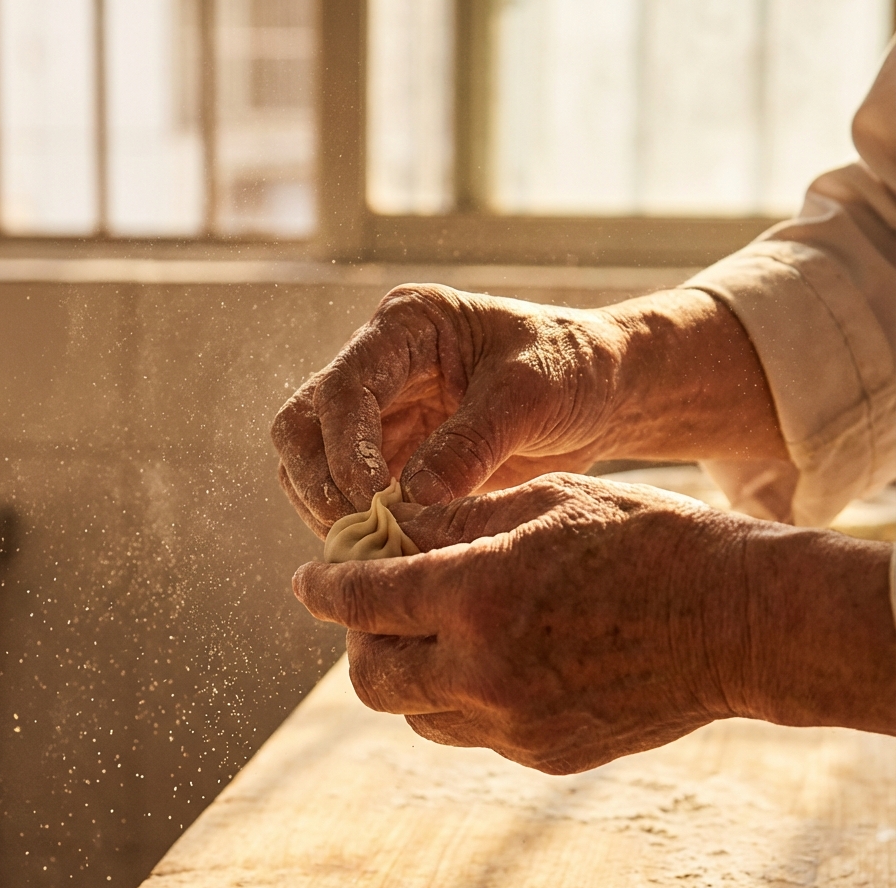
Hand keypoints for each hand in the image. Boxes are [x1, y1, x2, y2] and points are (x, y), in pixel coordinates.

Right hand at [272, 284, 625, 537]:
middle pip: (301, 425)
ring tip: (373, 547)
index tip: (372, 498)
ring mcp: (379, 414)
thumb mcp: (531, 393)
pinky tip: (388, 550)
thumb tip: (414, 497)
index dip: (345, 447)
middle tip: (358, 529)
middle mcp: (378, 367)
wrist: (598, 391)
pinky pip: (346, 495)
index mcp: (405, 326)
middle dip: (317, 481)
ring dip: (328, 509)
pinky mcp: (391, 457)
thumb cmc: (570, 368)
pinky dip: (356, 526)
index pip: (343, 386)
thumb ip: (473, 440)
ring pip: (309, 465)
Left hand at [293, 475, 895, 772]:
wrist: (738, 621)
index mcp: (478, 595)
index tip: (306, 580)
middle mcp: (484, 671)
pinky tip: (489, 660)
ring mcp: (514, 724)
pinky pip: (469, 731)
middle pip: (370, 678)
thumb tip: (390, 526)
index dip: (323, 588)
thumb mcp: (545, 501)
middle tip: (374, 610)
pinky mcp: (543, 754)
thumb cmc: (647, 541)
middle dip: (357, 642)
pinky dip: (456, 697)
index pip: (364, 600)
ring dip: (406, 673)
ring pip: (415, 713)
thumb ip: (456, 520)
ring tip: (435, 633)